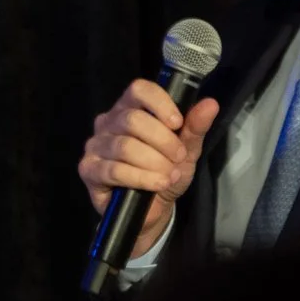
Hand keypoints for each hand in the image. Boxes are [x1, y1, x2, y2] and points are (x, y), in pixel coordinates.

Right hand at [77, 81, 222, 257]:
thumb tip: (210, 104)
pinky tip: (157, 184)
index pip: (138, 89)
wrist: (153, 211)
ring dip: (154, 162)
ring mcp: (95, 145)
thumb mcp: (186, 151)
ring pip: (125, 146)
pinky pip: (115, 170)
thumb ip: (195, 128)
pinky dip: (141, 178)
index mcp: (130, 108)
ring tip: (169, 175)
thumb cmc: (166, 172)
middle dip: (163, 141)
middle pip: (133, 119)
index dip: (160, 103)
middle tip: (178, 158)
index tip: (178, 123)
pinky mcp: (89, 170)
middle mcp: (108, 122)